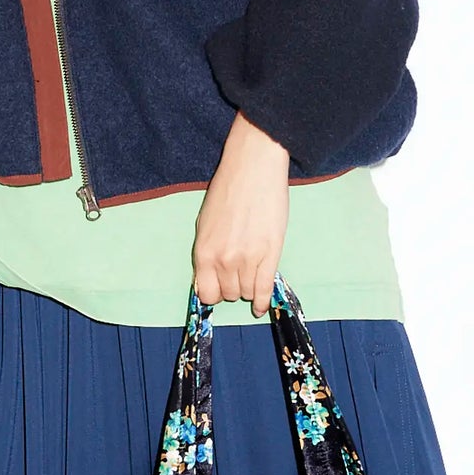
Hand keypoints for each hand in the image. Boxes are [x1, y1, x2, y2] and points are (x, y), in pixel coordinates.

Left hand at [192, 111, 289, 315]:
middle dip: (232, 287)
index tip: (219, 288)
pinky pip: (264, 289)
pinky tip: (260, 305)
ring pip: (246, 292)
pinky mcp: (270, 255)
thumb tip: (209, 277)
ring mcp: (247, 260)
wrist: (253, 169)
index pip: (206, 293)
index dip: (213, 293)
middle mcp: (223, 260)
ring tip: (251, 274)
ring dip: (247, 288)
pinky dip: (262, 301)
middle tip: (238, 273)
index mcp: (203, 252)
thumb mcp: (205, 223)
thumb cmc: (227, 190)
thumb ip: (207, 252)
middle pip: (228, 294)